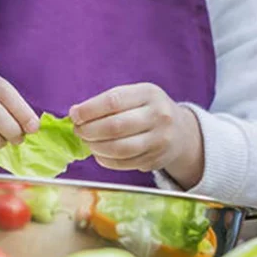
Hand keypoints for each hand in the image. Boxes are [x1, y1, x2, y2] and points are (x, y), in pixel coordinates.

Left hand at [69, 83, 204, 188]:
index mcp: (149, 93)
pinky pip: (124, 163)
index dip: (89, 110)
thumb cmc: (148, 110)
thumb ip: (109, 102)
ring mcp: (159, 140)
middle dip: (89, 130)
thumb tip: (76, 114)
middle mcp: (158, 116)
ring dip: (95, 147)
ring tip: (87, 142)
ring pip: (119, 148)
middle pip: (115, 127)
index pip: (113, 101)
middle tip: (78, 131)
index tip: (74, 115)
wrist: (181, 132)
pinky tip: (99, 153)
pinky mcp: (155, 159)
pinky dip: (105, 160)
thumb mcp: (135, 96)